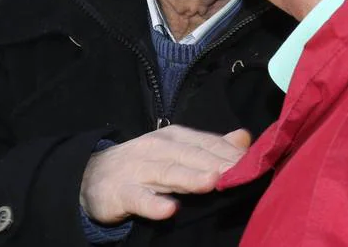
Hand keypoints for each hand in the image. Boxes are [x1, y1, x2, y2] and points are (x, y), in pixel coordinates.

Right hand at [79, 126, 252, 225]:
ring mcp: (137, 170)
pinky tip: (168, 210)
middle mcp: (157, 148)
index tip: (256, 164)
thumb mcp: (177, 151)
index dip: (231, 153)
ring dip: (189, 178)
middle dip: (217, 163)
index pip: (207, 143)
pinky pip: (138, 199)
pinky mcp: (120, 192)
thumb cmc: (143, 165)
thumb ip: (210, 147)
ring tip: (213, 182)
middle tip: (243, 173)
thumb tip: (244, 138)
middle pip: (191, 156)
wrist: (91, 176)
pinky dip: (153, 204)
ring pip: (167, 173)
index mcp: (174, 137)